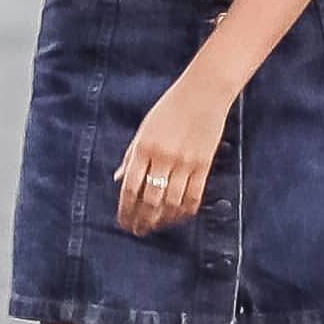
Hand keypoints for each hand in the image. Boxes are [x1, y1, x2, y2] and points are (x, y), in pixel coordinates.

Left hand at [113, 67, 234, 237]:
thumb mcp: (144, 129)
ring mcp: (185, 162)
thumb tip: (118, 179)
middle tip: (137, 231)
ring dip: (161, 219)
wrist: (204, 93)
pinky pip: (193, 196)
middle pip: (150, 199)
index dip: (126, 209)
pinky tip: (177, 216)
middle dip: (142, 220)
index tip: (123, 222)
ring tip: (155, 227)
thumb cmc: (170, 108)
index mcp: (144, 147)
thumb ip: (132, 155)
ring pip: (171, 202)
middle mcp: (163, 157)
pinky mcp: (204, 164)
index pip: (130, 187)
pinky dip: (184, 211)